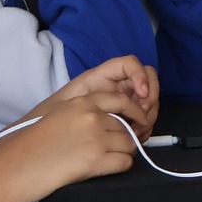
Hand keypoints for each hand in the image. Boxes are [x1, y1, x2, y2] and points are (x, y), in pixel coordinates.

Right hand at [1, 89, 150, 191]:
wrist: (18, 166)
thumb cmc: (33, 144)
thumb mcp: (59, 114)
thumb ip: (84, 111)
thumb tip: (109, 119)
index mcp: (82, 102)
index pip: (121, 100)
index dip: (134, 111)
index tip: (138, 119)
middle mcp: (92, 117)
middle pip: (127, 125)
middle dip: (126, 136)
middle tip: (118, 147)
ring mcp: (96, 138)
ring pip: (129, 143)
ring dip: (124, 152)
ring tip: (110, 159)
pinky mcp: (96, 160)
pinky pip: (125, 162)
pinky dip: (121, 166)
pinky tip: (109, 168)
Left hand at [39, 54, 160, 129]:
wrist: (50, 134)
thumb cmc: (57, 115)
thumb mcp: (70, 101)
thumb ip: (91, 96)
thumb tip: (117, 99)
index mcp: (106, 76)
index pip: (130, 64)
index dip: (141, 75)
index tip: (141, 94)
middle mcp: (120, 85)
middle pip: (149, 79)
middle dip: (150, 97)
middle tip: (141, 116)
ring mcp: (127, 101)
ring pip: (151, 100)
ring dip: (149, 115)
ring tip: (136, 132)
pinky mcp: (129, 117)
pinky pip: (146, 118)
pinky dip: (146, 127)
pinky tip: (136, 137)